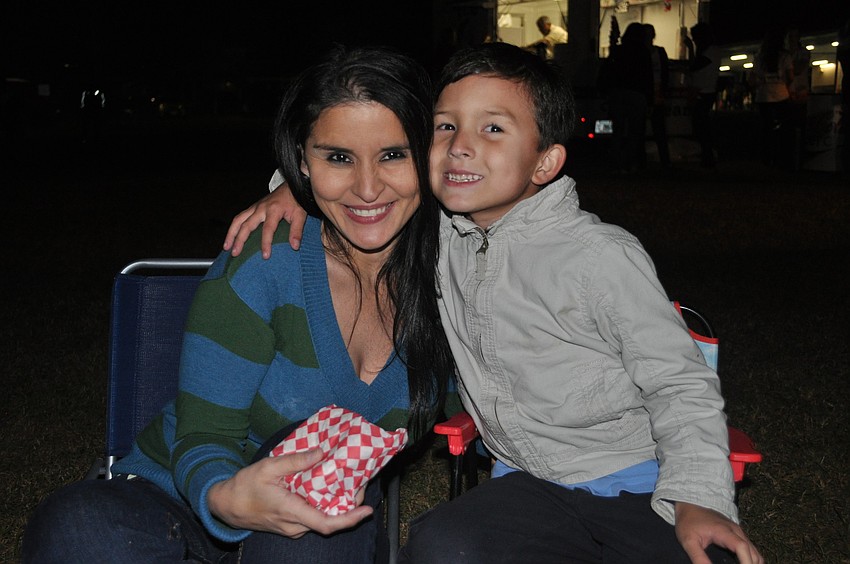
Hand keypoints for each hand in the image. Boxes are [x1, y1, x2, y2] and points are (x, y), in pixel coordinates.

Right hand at [207, 449, 372, 537]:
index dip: (349, 519)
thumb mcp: (268, 467)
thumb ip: (295, 461)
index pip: (326, 523)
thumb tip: (321, 452)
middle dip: (349, 506)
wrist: (225, 505)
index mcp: (291, 511)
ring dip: (337, 505)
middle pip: (329, 521)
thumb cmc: (244, 487)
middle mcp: (295, 525)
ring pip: (322, 520)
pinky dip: (324, 506)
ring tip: (348, 482)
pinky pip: (313, 518)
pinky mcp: (290, 526)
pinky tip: (329, 488)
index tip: (366, 510)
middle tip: (360, 484)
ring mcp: (292, 528)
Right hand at [222, 182, 307, 257]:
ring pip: (238, 220)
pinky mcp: (253, 207)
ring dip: (231, 234)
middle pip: (246, 225)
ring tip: (226, 247)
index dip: (266, 243)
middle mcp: (261, 208)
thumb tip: (295, 247)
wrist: (292, 187)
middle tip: (235, 253)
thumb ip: (297, 231)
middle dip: (239, 240)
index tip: (265, 256)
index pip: (268, 229)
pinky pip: (240, 217)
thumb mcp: (300, 215)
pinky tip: (231, 237)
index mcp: (273, 210)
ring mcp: (255, 207)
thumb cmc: (296, 201)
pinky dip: (234, 227)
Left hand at [675, 502, 762, 563]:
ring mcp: (739, 533)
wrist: (691, 504)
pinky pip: (751, 551)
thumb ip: (698, 557)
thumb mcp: (688, 540)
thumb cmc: (688, 521)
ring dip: (752, 563)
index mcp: (724, 531)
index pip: (742, 547)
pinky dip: (750, 560)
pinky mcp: (738, 535)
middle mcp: (736, 531)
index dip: (746, 563)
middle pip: (753, 554)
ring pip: (755, 553)